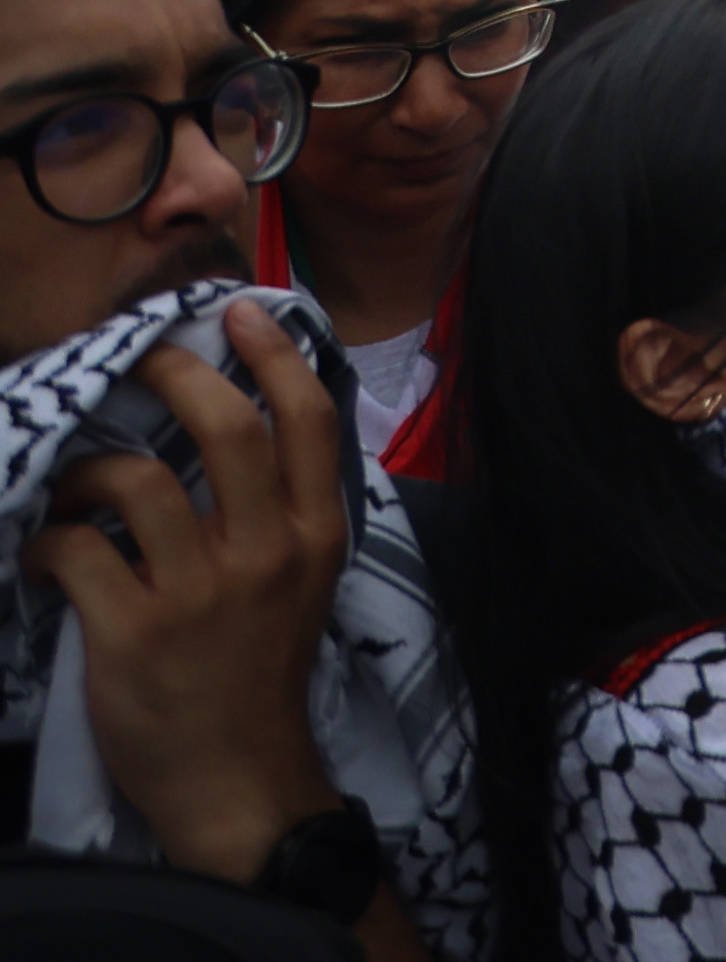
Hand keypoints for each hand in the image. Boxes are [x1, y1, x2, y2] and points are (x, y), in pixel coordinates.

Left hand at [20, 308, 363, 879]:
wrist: (237, 778)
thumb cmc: (258, 674)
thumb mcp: (300, 586)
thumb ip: (279, 517)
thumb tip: (234, 434)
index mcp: (314, 539)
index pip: (310, 424)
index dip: (276, 356)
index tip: (242, 313)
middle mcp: (266, 555)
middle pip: (229, 430)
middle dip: (178, 375)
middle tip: (142, 359)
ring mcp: (200, 594)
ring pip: (138, 482)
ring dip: (89, 471)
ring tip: (74, 486)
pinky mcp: (134, 633)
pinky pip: (76, 552)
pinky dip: (49, 542)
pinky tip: (46, 557)